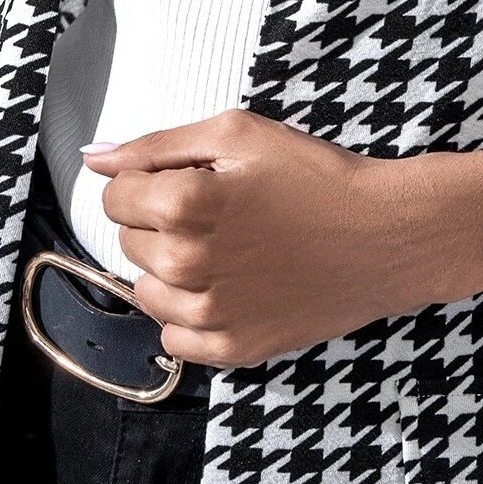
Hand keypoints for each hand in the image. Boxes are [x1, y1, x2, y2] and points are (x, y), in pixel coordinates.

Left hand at [81, 111, 473, 368]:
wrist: (387, 235)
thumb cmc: (319, 178)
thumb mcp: (241, 133)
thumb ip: (158, 144)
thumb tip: (95, 158)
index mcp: (184, 204)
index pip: (115, 196)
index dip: (150, 181)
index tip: (191, 179)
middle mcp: (186, 264)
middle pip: (128, 241)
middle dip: (162, 222)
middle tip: (222, 210)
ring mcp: (208, 314)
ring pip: (145, 291)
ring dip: (172, 269)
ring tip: (229, 248)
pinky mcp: (232, 349)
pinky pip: (173, 338)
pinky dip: (191, 315)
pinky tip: (231, 287)